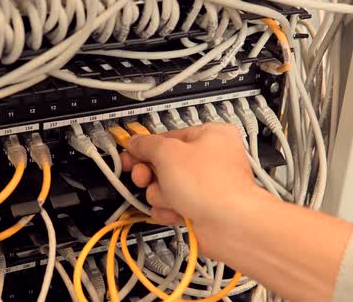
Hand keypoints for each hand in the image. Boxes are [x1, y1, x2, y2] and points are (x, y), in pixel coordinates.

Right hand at [121, 123, 263, 256]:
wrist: (230, 225)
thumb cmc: (212, 185)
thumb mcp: (168, 153)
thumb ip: (146, 144)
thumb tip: (134, 142)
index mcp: (210, 135)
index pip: (167, 136)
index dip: (145, 146)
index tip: (129, 154)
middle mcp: (209, 159)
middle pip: (162, 162)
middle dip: (150, 173)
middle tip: (143, 177)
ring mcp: (204, 185)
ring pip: (163, 186)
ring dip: (161, 194)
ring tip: (173, 197)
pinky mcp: (198, 208)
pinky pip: (170, 205)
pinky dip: (169, 209)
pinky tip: (178, 211)